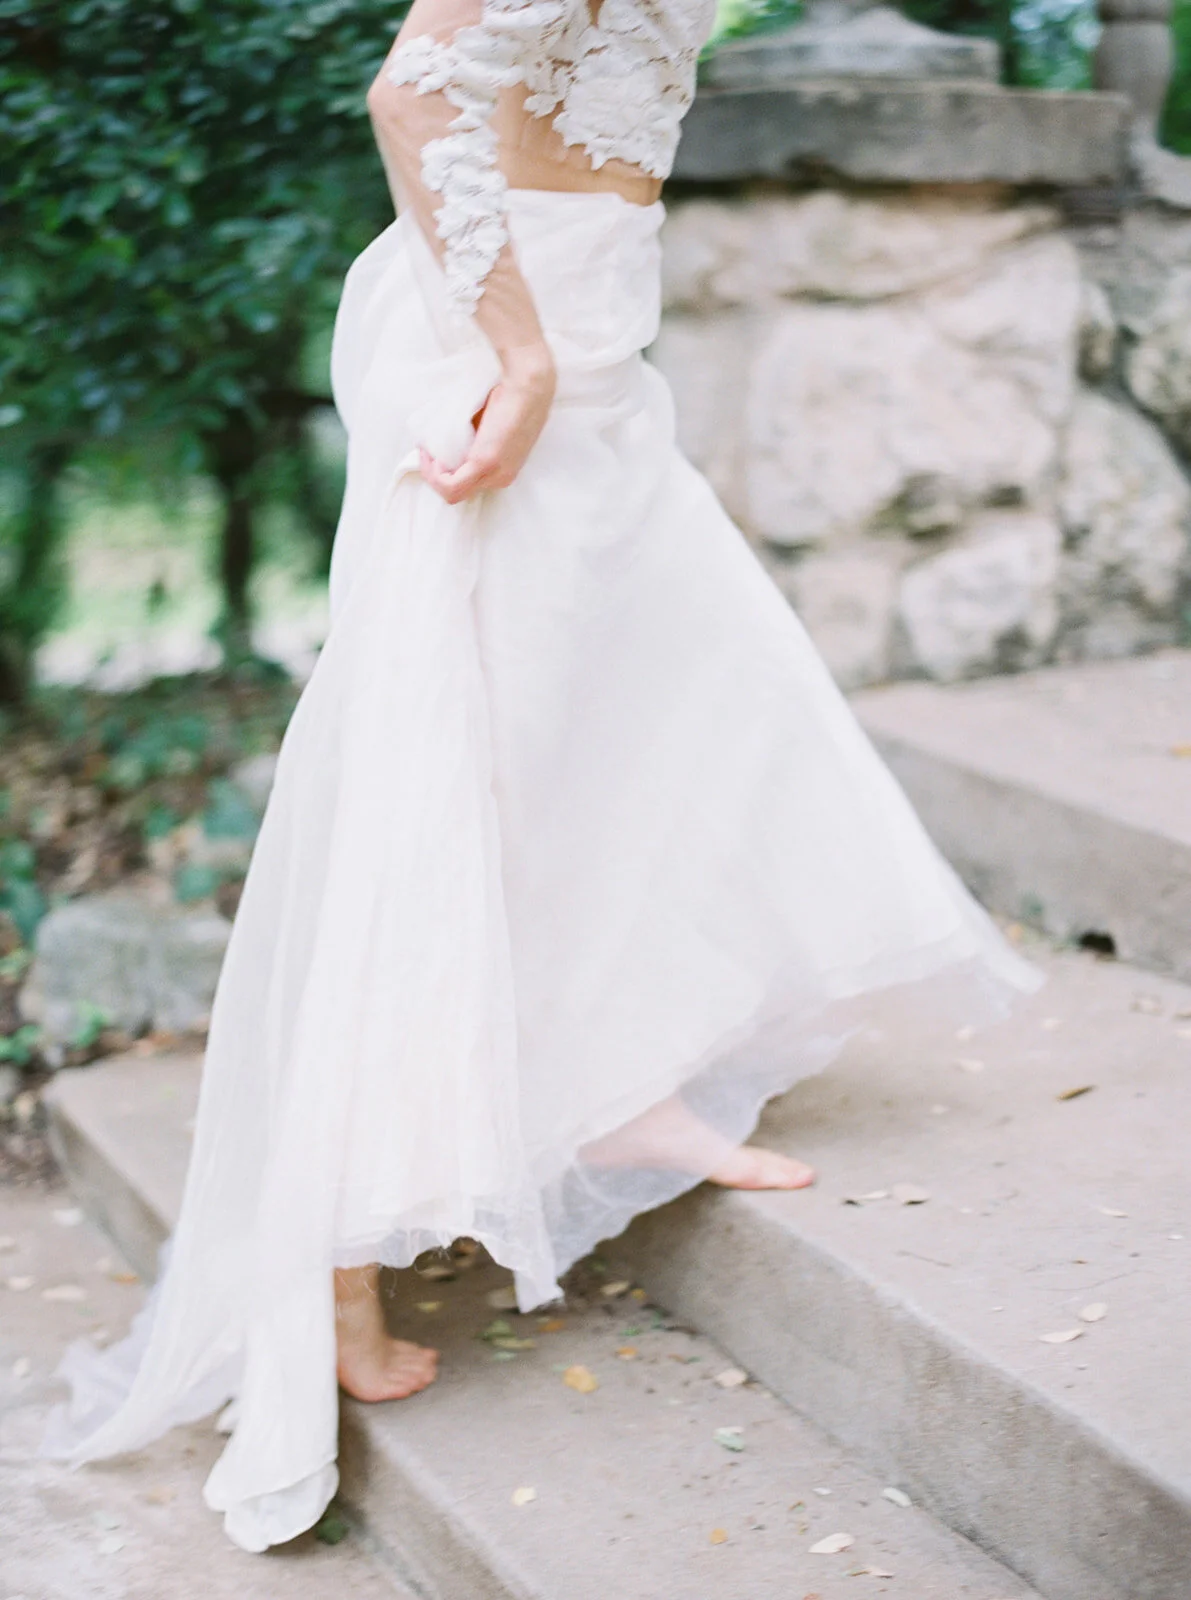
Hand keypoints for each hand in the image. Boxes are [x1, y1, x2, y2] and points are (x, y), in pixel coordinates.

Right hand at [419, 346, 556, 505]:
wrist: (528, 385)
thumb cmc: (512, 397)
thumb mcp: (489, 426)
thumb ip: (475, 438)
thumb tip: (451, 438)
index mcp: (504, 471)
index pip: (469, 486)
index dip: (447, 473)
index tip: (435, 454)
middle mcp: (501, 478)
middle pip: (459, 493)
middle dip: (436, 476)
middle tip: (426, 454)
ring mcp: (494, 473)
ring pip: (453, 493)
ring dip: (433, 477)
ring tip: (427, 455)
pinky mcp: (485, 462)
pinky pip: (452, 485)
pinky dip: (436, 475)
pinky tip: (433, 457)